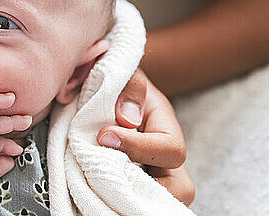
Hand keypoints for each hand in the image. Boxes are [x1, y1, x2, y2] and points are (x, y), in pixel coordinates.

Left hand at [98, 68, 194, 205]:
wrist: (102, 87)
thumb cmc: (115, 79)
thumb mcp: (125, 72)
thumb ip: (129, 87)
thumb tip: (127, 119)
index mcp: (165, 127)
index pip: (170, 149)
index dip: (139, 148)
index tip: (103, 136)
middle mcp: (163, 156)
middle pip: (180, 189)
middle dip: (147, 189)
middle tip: (106, 176)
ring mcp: (149, 172)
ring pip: (155, 200)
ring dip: (128, 197)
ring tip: (99, 187)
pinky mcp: (127, 182)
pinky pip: (129, 199)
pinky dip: (112, 199)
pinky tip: (92, 192)